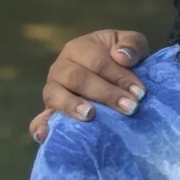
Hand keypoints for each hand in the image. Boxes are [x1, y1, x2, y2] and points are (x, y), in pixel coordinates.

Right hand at [29, 30, 150, 142]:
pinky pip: (39, 118)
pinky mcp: (51, 110)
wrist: (114, 71)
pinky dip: (40, 126)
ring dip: (72, 106)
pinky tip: (45, 135)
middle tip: (130, 108)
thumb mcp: (132, 43)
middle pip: (77, 78)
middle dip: (105, 94)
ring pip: (54, 95)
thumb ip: (132, 44)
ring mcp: (53, 89)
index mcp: (80, 48)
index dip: (119, 77)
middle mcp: (62, 68)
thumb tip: (122, 57)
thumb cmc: (123, 57)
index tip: (140, 93)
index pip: (97, 62)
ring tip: (90, 115)